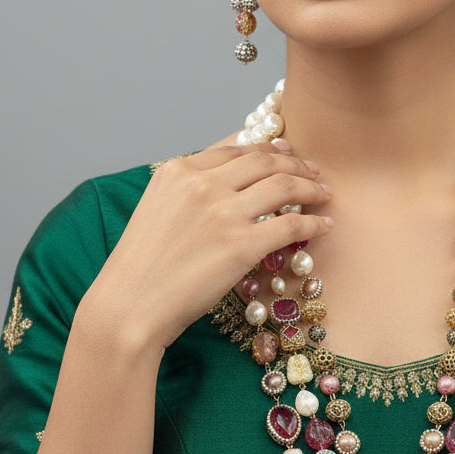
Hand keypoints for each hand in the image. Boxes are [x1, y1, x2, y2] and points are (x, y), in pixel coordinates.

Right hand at [79, 139, 332, 353]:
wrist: (129, 304)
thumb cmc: (140, 268)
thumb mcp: (156, 211)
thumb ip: (188, 192)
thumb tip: (227, 186)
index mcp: (177, 171)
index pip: (235, 149)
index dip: (268, 149)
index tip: (286, 152)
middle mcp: (202, 184)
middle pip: (264, 161)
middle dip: (296, 162)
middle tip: (314, 170)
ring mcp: (224, 213)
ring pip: (284, 184)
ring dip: (311, 186)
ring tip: (325, 193)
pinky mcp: (242, 245)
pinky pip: (292, 224)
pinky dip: (313, 222)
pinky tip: (324, 225)